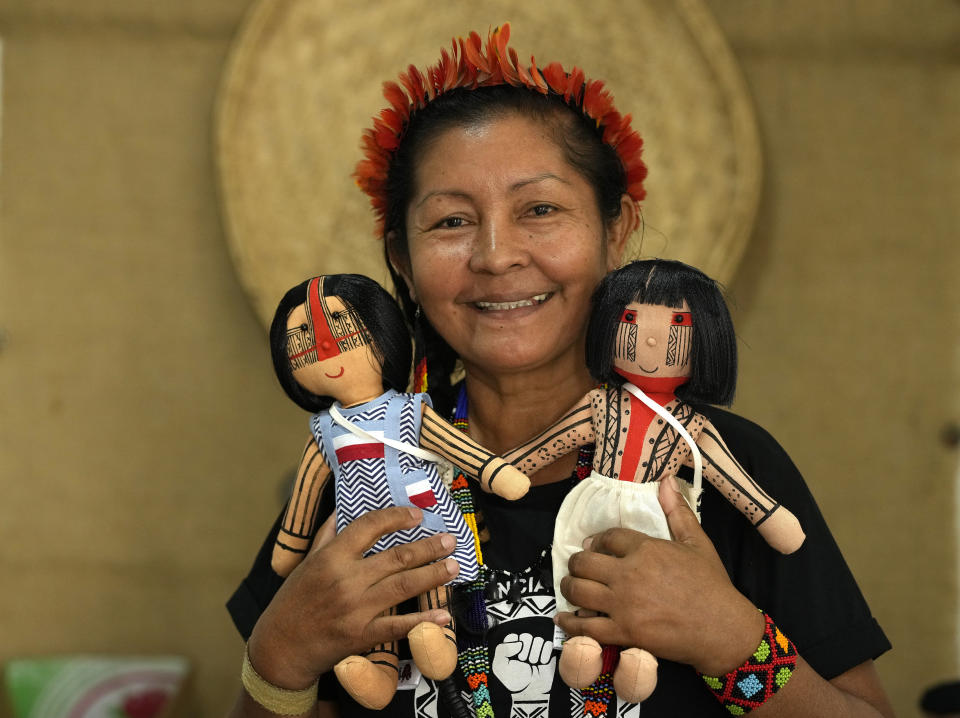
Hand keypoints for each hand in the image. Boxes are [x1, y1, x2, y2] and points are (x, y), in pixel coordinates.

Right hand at [248, 506, 458, 688]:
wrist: (280, 648)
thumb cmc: (293, 601)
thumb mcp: (307, 562)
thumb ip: (327, 534)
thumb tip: (341, 508)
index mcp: (332, 557)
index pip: (370, 526)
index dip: (396, 517)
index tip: (417, 515)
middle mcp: (346, 579)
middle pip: (397, 556)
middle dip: (429, 547)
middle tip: (450, 540)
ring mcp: (356, 608)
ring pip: (404, 585)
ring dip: (433, 574)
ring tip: (453, 566)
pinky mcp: (362, 635)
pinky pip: (398, 625)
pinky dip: (423, 620)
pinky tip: (443, 614)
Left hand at [492, 632, 553, 695]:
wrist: (530, 693)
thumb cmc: (514, 680)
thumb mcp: (500, 667)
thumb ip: (502, 650)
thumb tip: (518, 643)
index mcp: (511, 647)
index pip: (513, 636)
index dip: (514, 645)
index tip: (514, 656)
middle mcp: (523, 645)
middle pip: (526, 636)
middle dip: (525, 650)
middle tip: (523, 660)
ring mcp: (536, 648)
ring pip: (538, 639)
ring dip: (535, 652)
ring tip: (532, 663)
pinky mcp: (547, 653)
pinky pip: (548, 644)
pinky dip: (544, 654)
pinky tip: (541, 662)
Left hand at [555, 476, 764, 676]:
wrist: (722, 628)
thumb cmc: (711, 584)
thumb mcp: (697, 542)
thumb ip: (678, 511)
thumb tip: (666, 481)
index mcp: (646, 549)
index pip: (608, 537)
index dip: (597, 541)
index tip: (594, 546)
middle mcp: (629, 574)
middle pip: (585, 562)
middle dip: (576, 563)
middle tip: (577, 567)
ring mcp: (624, 604)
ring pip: (579, 591)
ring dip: (569, 587)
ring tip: (571, 587)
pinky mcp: (623, 632)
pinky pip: (586, 626)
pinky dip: (571, 623)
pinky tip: (564, 618)